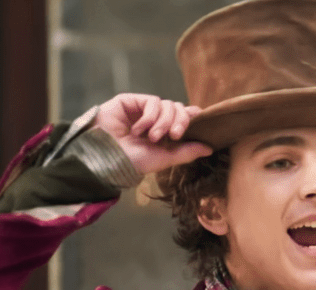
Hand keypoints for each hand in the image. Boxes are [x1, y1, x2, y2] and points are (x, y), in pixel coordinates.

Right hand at [94, 93, 212, 174]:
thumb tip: (210, 147)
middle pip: (178, 109)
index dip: (192, 116)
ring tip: (152, 137)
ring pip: (168, 104)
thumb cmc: (131, 162)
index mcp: (163, 134)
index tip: (199, 118)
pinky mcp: (131, 101)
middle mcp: (154, 121)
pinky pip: (152, 102)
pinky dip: (150, 116)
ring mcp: (142, 110)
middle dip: (180, 122)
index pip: (183, 118)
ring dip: (163, 122)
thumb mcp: (164, 159)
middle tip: (175, 135)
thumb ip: (186, 152)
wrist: (105, 157)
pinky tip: (139, 129)